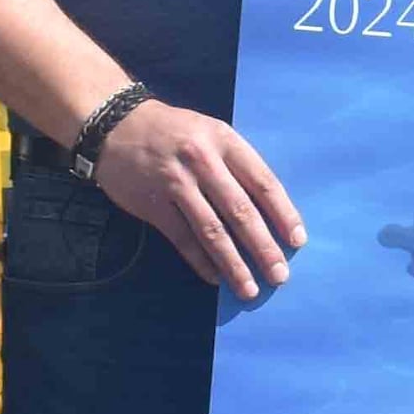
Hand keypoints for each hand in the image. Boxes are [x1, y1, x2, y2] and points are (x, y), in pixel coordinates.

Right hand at [97, 96, 306, 301]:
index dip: (283, 214)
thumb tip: (268, 211)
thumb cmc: (174, 132)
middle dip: (263, 247)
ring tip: (249, 288)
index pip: (263, 182)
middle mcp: (203, 161)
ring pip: (212, 230)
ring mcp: (176, 183)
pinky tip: (216, 278)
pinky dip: (201, 261)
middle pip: (241, 211)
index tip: (297, 241)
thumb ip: (236, 164)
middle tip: (279, 275)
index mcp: (225, 141)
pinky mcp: (153, 203)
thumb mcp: (211, 132)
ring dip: (233, 264)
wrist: (115, 125)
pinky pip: (182, 238)